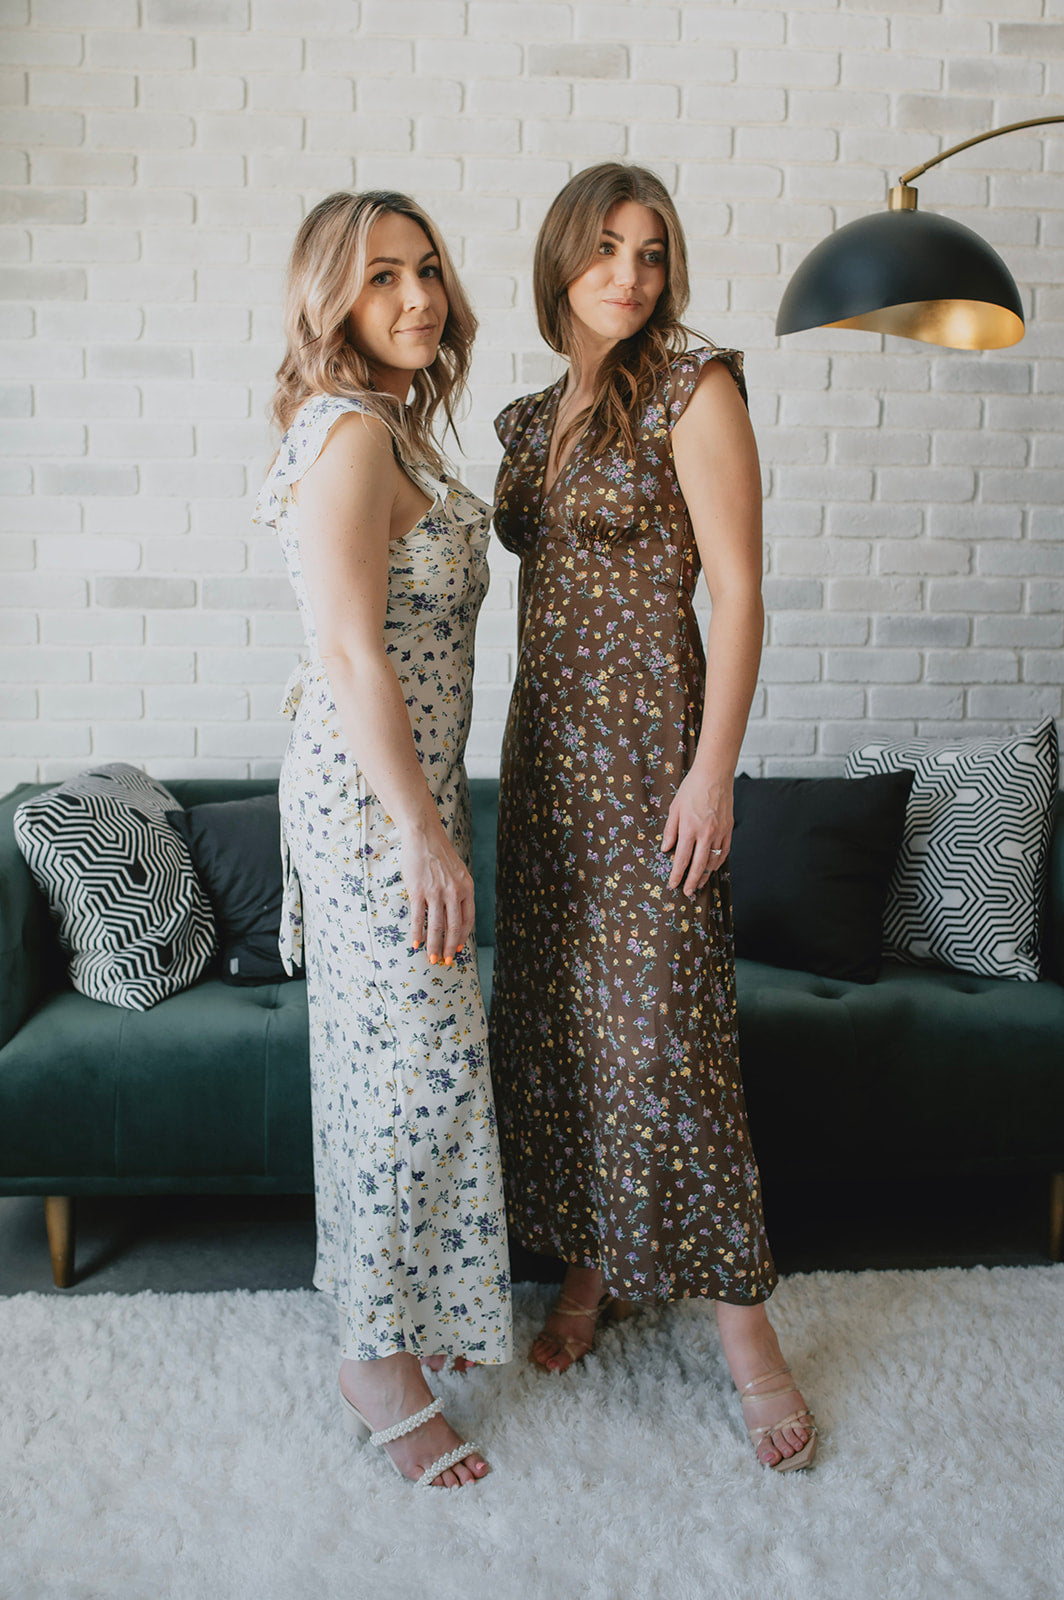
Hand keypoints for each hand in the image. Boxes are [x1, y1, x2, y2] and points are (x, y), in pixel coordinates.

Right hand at [402, 821, 474, 966]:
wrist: (424, 837)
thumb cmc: (440, 855)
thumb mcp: (458, 872)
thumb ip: (459, 891)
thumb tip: (455, 913)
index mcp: (466, 888)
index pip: (467, 920)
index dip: (462, 937)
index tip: (457, 950)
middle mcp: (454, 892)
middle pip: (453, 927)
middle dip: (449, 948)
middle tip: (445, 962)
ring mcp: (436, 892)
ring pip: (436, 926)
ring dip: (434, 945)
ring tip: (432, 958)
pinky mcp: (418, 891)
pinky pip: (418, 918)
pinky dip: (418, 933)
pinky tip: (416, 944)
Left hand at [660, 772, 732, 897]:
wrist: (714, 775)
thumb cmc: (691, 789)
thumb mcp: (674, 808)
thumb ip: (670, 830)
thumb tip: (665, 849)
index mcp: (689, 828)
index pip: (681, 858)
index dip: (677, 874)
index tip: (673, 884)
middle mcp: (705, 833)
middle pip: (699, 865)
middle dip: (692, 881)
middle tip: (687, 892)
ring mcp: (719, 832)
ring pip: (713, 861)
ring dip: (706, 875)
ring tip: (698, 883)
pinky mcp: (728, 829)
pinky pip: (724, 852)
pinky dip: (718, 862)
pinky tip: (712, 868)